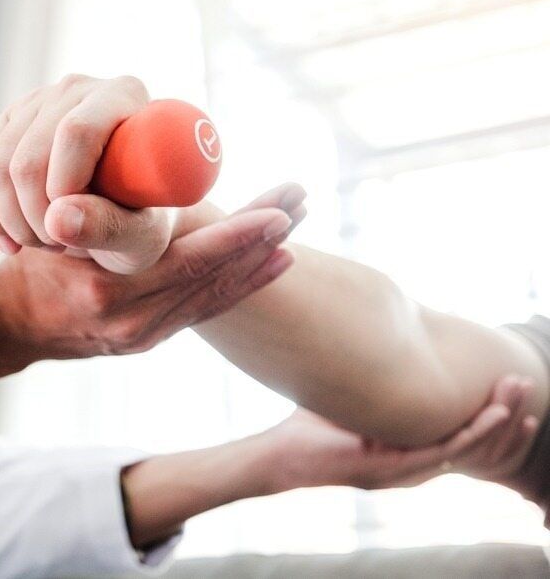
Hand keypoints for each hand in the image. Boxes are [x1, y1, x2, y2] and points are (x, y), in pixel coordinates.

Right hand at [0, 74, 175, 273]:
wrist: (123, 211)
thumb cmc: (142, 221)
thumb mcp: (140, 236)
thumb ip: (109, 227)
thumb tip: (59, 219)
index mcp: (125, 96)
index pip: (76, 132)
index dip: (63, 187)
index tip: (74, 231)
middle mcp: (79, 88)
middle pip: (30, 155)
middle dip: (35, 217)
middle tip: (61, 247)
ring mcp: (38, 100)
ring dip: (12, 220)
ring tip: (46, 242)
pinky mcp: (9, 120)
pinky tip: (11, 241)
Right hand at [0, 190, 303, 370]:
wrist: (6, 331)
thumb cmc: (24, 272)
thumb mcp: (44, 243)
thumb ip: (78, 227)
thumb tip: (93, 197)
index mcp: (107, 293)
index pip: (188, 264)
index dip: (236, 237)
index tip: (277, 210)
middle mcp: (133, 322)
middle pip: (213, 278)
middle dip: (261, 238)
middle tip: (299, 200)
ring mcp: (143, 337)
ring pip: (214, 296)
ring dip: (258, 260)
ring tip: (295, 225)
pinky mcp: (148, 341)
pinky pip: (202, 312)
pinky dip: (238, 287)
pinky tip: (271, 264)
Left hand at [265, 375, 536, 491]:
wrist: (281, 454)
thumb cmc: (311, 426)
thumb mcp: (352, 398)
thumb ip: (371, 377)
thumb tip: (380, 335)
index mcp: (410, 450)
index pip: (464, 434)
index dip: (491, 415)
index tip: (509, 386)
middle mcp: (415, 463)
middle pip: (475, 442)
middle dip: (505, 414)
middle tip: (524, 384)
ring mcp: (406, 469)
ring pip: (468, 447)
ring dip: (497, 422)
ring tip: (518, 396)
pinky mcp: (392, 470)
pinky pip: (442, 453)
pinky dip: (470, 435)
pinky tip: (491, 417)